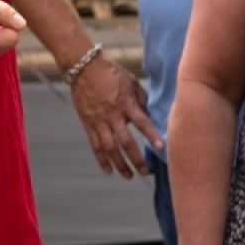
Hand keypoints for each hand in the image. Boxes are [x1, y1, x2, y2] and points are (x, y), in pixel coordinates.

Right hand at [71, 56, 161, 177]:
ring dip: (120, 164)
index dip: (152, 135)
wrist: (84, 68)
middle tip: (145, 172)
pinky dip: (102, 160)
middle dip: (136, 159)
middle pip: (126, 142)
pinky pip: (95, 146)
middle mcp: (112, 115)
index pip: (142, 122)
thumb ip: (141, 99)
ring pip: (110, 148)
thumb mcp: (131, 81)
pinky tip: (109, 170)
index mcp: (125, 103)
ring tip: (129, 176)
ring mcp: (99, 121)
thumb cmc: (111, 72)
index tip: (161, 148)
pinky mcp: (88, 125)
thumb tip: (151, 115)